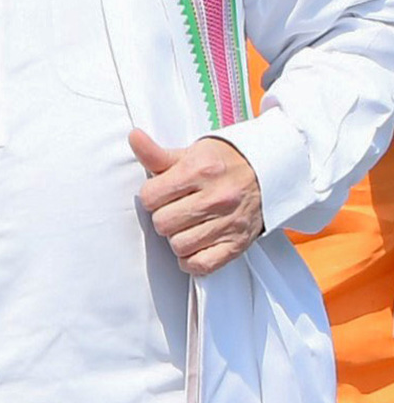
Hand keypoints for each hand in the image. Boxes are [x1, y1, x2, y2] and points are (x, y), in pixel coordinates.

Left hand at [130, 129, 261, 276]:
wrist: (267, 174)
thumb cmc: (222, 163)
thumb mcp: (189, 153)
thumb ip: (156, 153)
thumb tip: (134, 137)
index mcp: (199, 170)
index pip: (150, 196)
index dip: (150, 196)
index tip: (160, 194)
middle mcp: (215, 198)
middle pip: (162, 223)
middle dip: (162, 216)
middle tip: (174, 209)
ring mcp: (228, 223)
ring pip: (179, 245)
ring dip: (176, 238)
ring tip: (185, 226)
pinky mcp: (237, 244)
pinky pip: (202, 265)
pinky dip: (191, 261)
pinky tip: (192, 247)